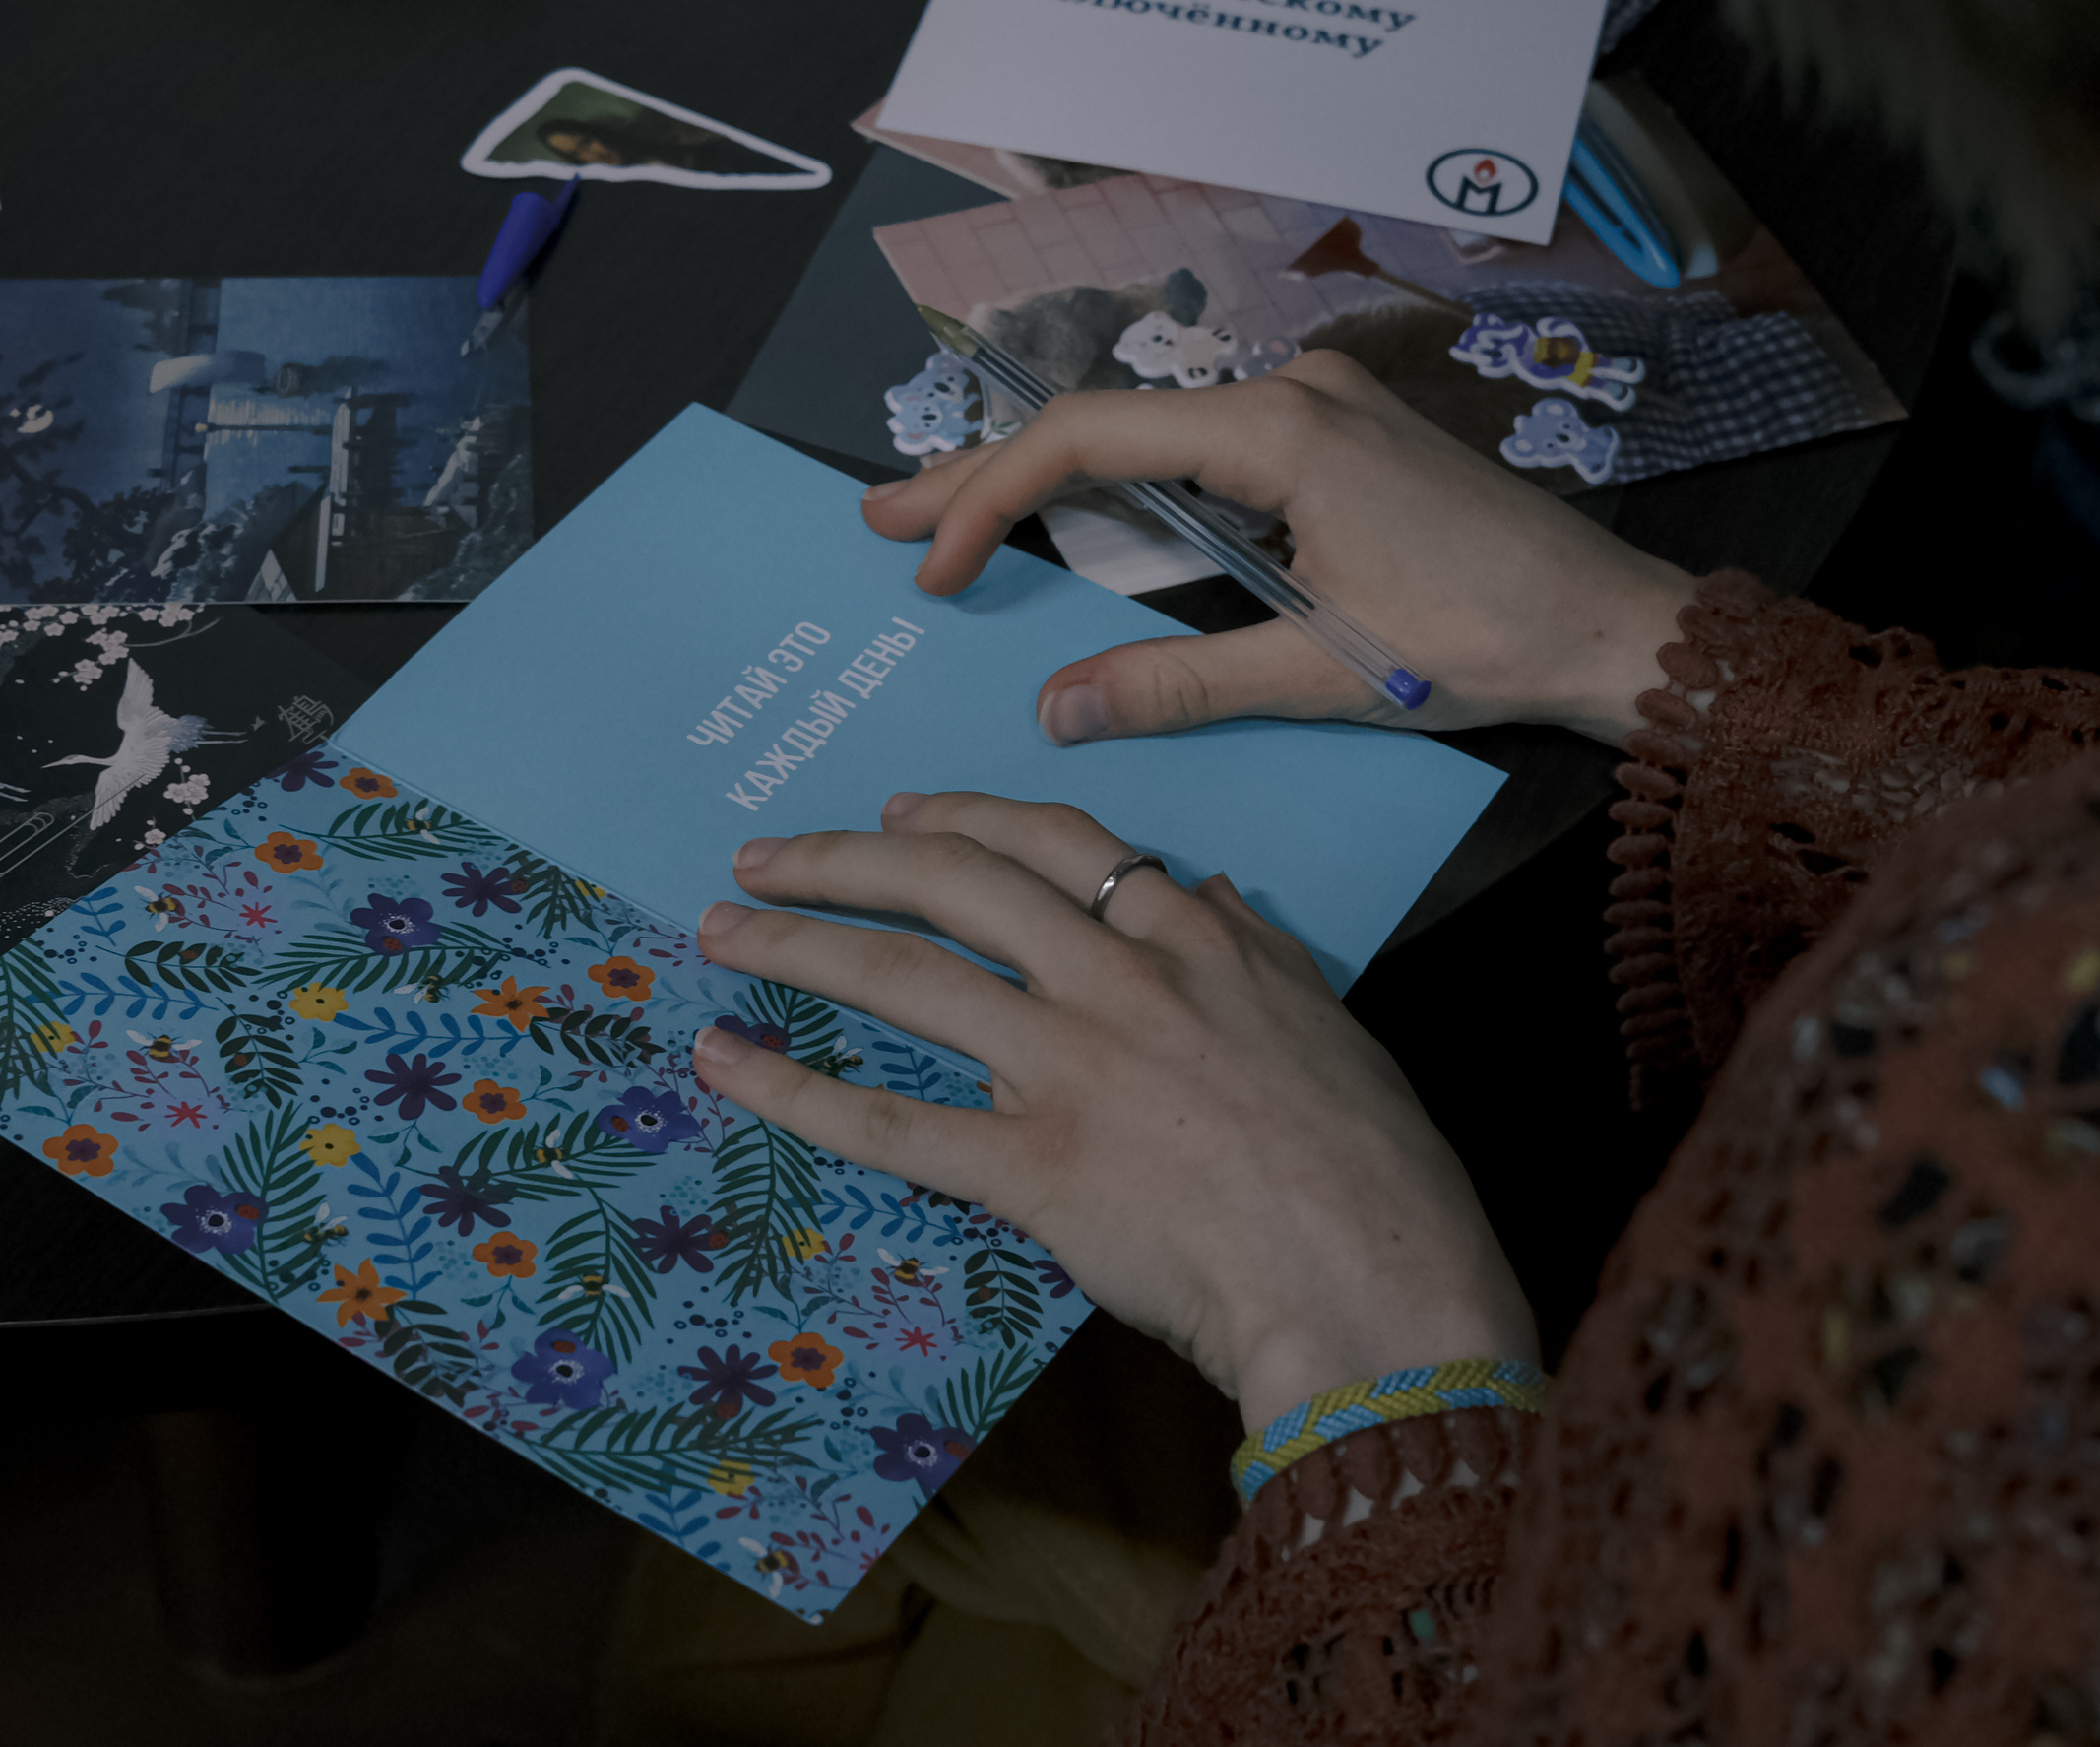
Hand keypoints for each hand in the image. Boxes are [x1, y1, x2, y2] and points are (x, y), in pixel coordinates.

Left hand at [694, 790, 1535, 1428]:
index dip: (962, 817)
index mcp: (1191, 939)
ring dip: (797, 941)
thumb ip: (1257, 952)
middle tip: (768, 853)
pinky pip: (891, 1126)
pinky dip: (797, 1093)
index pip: (1056, 842)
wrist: (1375, 1288)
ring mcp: (1065, 1066)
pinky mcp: (1031, 1166)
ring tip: (722, 928)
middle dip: (847, 855)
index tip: (901, 812)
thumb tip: (1209, 893)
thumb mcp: (1330, 1024)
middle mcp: (1114, 978)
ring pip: (904, 975)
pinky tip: (731, 1067)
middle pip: (954, 879)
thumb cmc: (1378, 1170)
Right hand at [862, 351, 1691, 745]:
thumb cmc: (1487, 640)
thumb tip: (1055, 711)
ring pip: (1147, 434)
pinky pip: (1198, 450)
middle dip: (987, 473)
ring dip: (1051, 481)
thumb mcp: (1324, 673)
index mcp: (1281, 429)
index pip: (1090, 440)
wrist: (1616, 623)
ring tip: (948, 519)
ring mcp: (1315, 405)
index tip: (929, 565)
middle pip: (1104, 424)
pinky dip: (1122, 489)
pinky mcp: (1333, 435)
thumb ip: (1180, 684)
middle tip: (881, 517)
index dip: (990, 496)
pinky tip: (1072, 519)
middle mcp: (1291, 392)